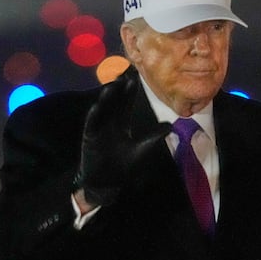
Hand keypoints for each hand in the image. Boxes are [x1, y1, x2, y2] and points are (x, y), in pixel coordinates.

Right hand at [74, 76, 170, 205]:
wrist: (106, 183)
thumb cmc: (123, 167)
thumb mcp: (141, 150)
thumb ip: (153, 137)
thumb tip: (170, 126)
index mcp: (121, 125)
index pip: (125, 105)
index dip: (129, 94)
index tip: (134, 80)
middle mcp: (109, 124)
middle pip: (114, 104)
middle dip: (118, 91)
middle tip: (124, 76)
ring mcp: (98, 130)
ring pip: (102, 111)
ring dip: (106, 100)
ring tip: (111, 87)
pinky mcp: (89, 138)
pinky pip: (92, 125)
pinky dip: (94, 116)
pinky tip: (97, 107)